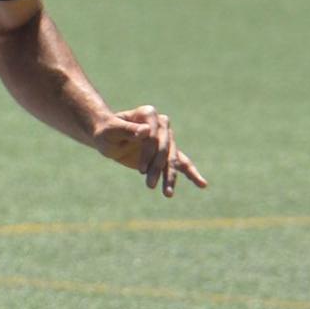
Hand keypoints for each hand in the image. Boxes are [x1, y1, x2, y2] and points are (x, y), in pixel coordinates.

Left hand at [93, 105, 207, 196]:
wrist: (107, 137)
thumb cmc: (106, 131)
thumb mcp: (111, 131)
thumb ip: (127, 130)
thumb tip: (145, 131)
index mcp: (148, 114)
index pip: (153, 136)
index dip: (149, 152)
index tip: (140, 170)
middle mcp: (161, 125)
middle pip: (165, 149)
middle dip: (157, 168)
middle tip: (148, 185)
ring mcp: (166, 139)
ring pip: (172, 159)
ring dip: (170, 177)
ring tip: (167, 194)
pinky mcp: (166, 153)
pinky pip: (182, 163)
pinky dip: (191, 174)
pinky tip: (202, 184)